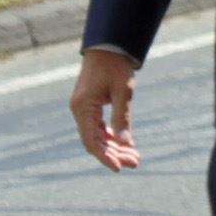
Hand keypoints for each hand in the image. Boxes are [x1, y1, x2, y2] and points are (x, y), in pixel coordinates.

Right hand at [70, 49, 140, 172]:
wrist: (108, 46)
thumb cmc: (115, 66)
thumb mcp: (123, 92)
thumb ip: (123, 118)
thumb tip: (126, 144)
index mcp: (83, 107)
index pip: (92, 141)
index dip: (104, 157)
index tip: (119, 169)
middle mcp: (80, 110)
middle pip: (95, 142)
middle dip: (115, 154)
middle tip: (136, 163)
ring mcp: (83, 109)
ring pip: (98, 136)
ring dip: (115, 148)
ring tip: (135, 158)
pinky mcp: (90, 106)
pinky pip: (99, 128)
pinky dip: (112, 137)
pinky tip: (127, 145)